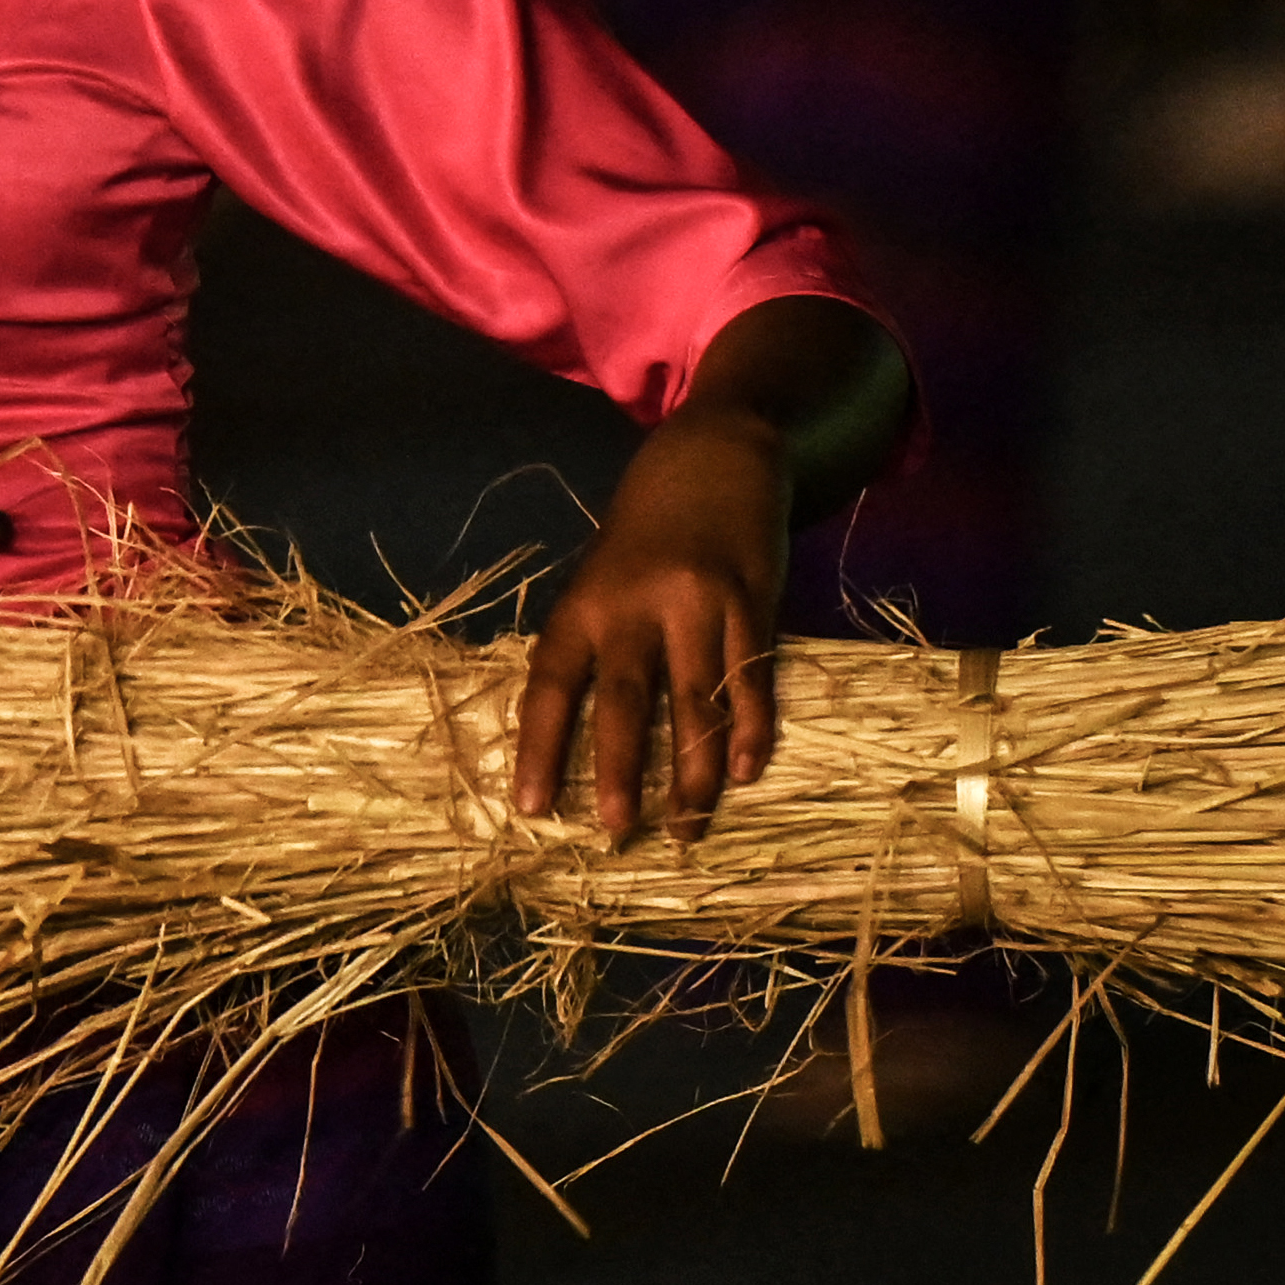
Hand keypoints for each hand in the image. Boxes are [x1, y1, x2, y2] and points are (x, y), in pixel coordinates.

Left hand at [510, 410, 794, 846]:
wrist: (718, 451)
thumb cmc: (647, 522)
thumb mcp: (599, 570)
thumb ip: (591, 638)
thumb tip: (570, 727)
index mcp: (587, 600)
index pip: (552, 682)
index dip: (539, 747)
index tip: (531, 807)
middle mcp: (638, 604)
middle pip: (627, 703)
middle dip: (621, 774)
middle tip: (618, 834)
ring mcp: (700, 604)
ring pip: (697, 706)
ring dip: (693, 775)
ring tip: (687, 829)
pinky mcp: (753, 604)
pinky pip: (751, 680)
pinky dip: (751, 732)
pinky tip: (744, 773)